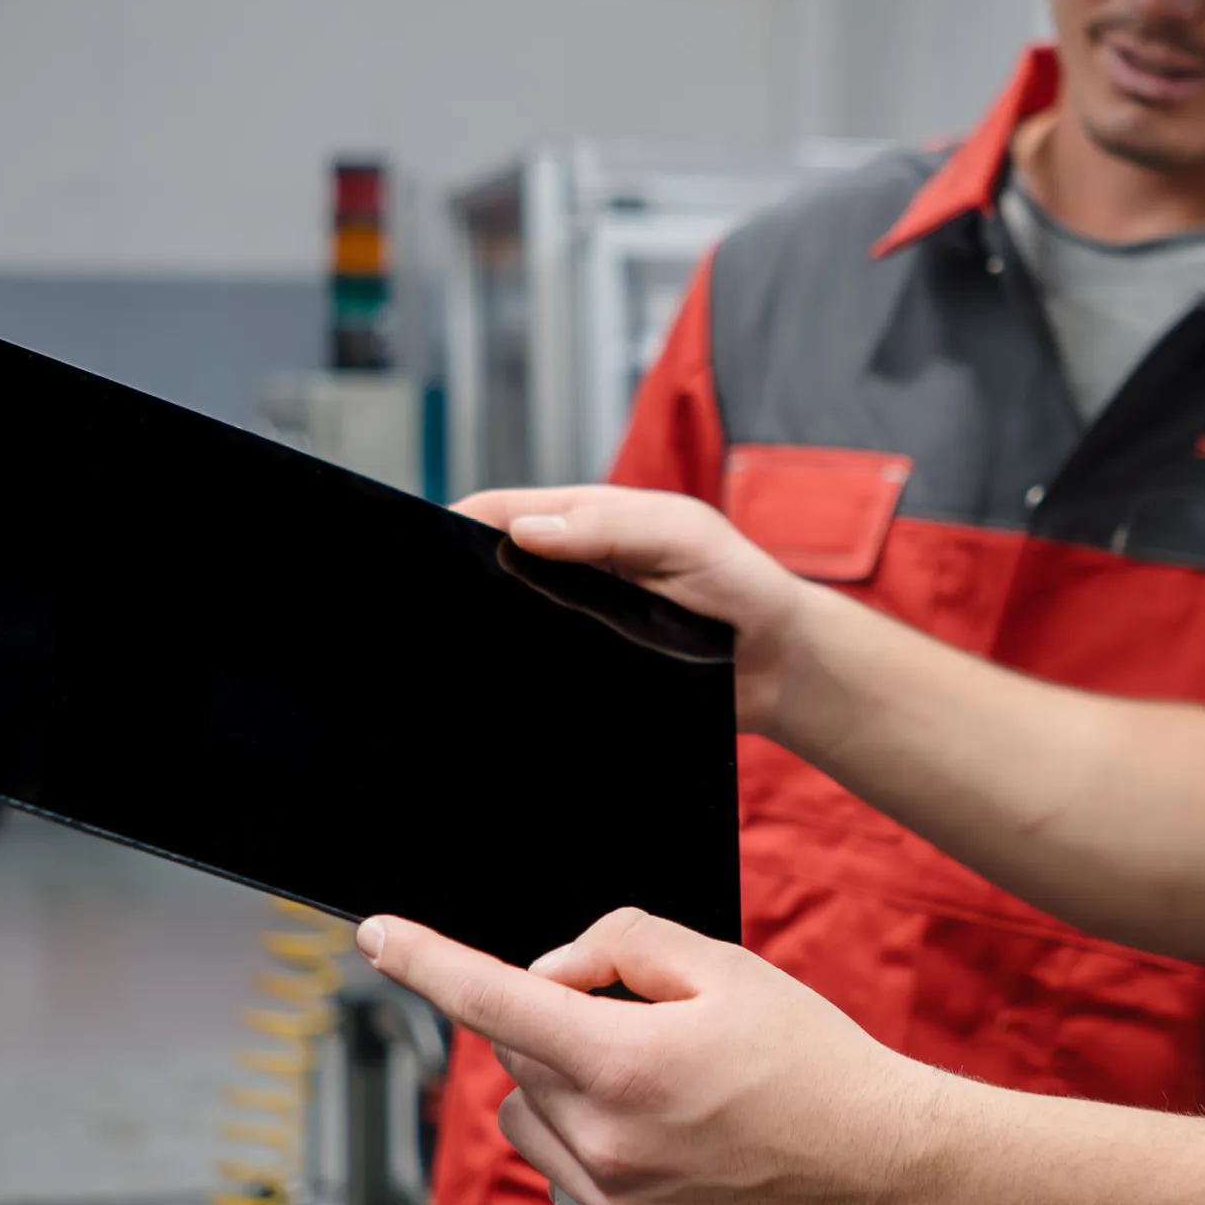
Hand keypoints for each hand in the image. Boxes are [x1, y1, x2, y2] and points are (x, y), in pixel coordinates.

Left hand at [357, 907, 961, 1204]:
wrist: (881, 1165)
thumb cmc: (812, 1060)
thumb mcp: (723, 964)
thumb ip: (618, 944)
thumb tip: (551, 975)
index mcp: (624, 1064)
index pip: (492, 1001)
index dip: (424, 960)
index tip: (377, 936)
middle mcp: (605, 1143)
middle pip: (515, 1058)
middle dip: (554, 1025)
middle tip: (639, 1024)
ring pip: (529, 1120)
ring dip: (562, 1089)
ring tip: (653, 1086)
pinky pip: (568, 1179)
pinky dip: (593, 1148)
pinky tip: (669, 1140)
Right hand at [455, 487, 817, 731]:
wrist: (780, 668)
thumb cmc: (740, 585)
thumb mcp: (683, 536)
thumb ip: (609, 526)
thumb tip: (525, 529)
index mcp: (585, 523)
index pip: (501, 513)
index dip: (459, 522)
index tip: (424, 544)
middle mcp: (570, 572)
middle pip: (492, 570)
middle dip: (460, 582)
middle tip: (429, 608)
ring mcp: (574, 625)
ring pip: (507, 627)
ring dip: (483, 635)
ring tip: (450, 653)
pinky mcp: (584, 673)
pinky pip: (536, 673)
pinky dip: (514, 677)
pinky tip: (495, 692)